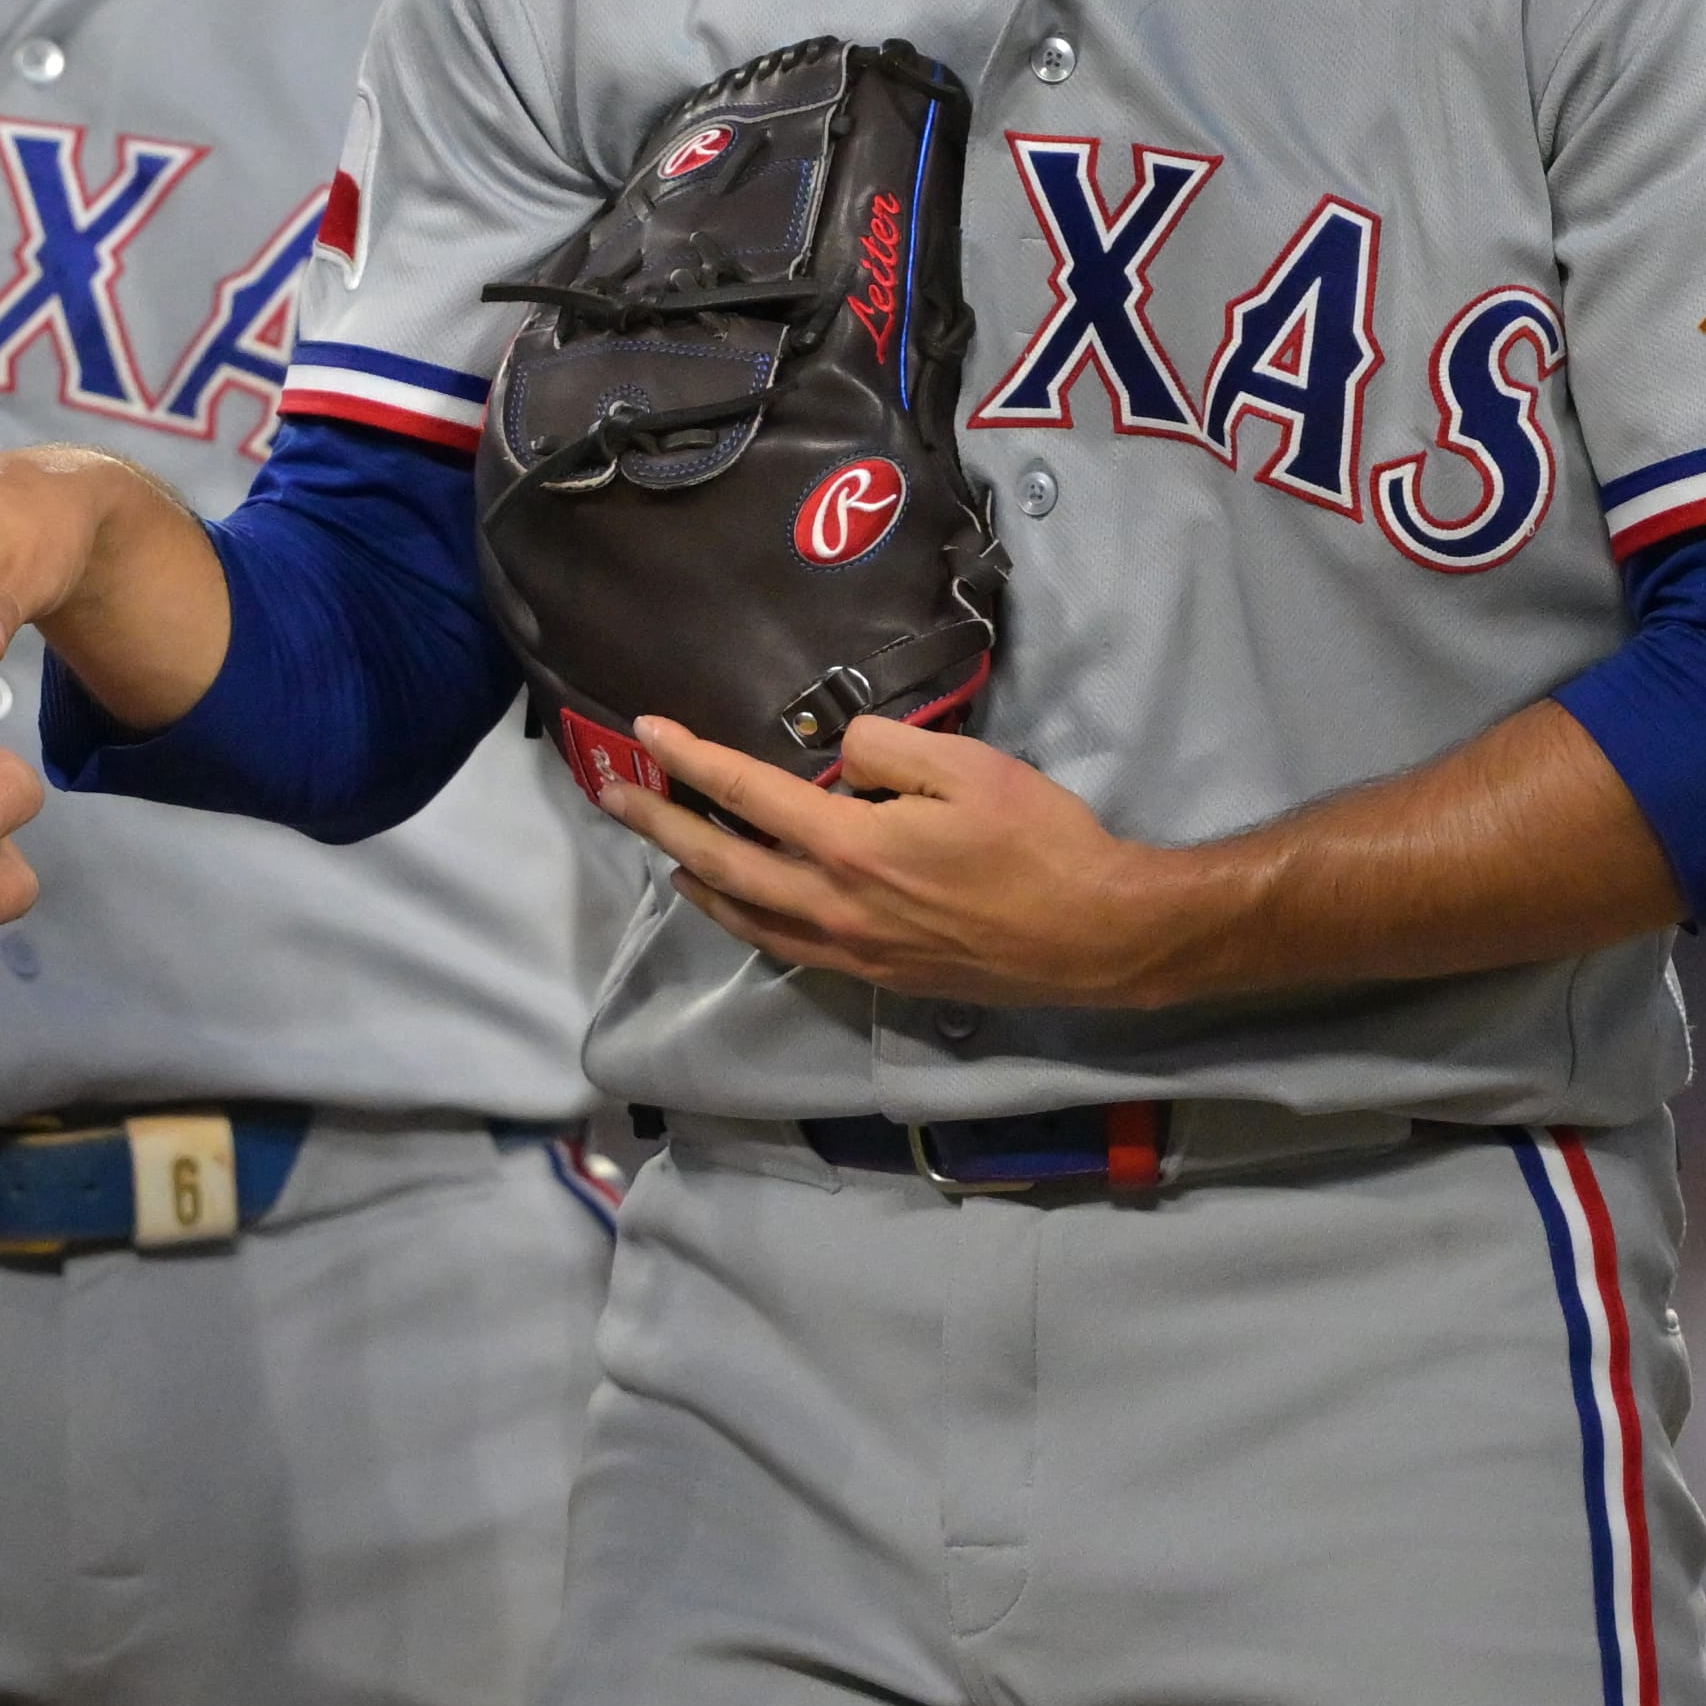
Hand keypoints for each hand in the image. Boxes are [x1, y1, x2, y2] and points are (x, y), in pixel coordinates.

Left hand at [593, 714, 1199, 1011]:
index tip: (646, 731)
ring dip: (694, 880)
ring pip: (745, 916)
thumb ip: (886, 752)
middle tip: (611, 794)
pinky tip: (738, 905)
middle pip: (719, 864)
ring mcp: (851, 949)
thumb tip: (835, 761)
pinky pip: (785, 946)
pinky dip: (743, 920)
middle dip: (659, 824)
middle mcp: (834, 905)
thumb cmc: (1040, 843)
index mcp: (851, 847)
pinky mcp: (874, 975)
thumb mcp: (969, 765)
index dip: (688, 760)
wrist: (1095, 937)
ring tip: (663, 852)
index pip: (743, 795)